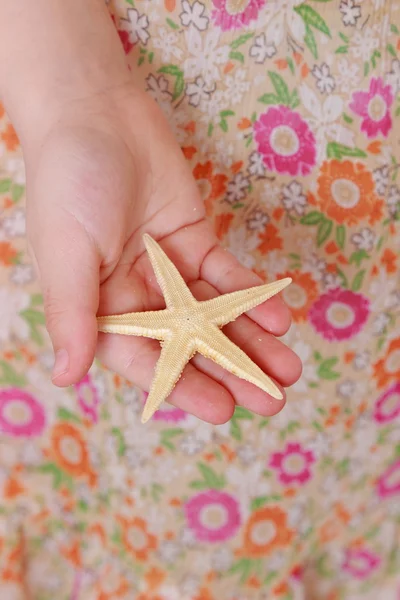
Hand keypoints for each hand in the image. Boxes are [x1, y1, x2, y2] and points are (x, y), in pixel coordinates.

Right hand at [26, 83, 300, 423]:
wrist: (96, 112)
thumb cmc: (68, 182)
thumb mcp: (66, 253)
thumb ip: (72, 314)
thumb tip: (65, 375)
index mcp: (100, 306)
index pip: (144, 359)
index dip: (182, 385)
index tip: (222, 409)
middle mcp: (135, 295)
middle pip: (188, 343)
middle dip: (229, 371)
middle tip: (270, 400)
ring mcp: (168, 270)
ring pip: (213, 315)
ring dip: (250, 341)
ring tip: (288, 369)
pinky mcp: (194, 240)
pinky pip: (225, 275)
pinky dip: (249, 296)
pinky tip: (277, 317)